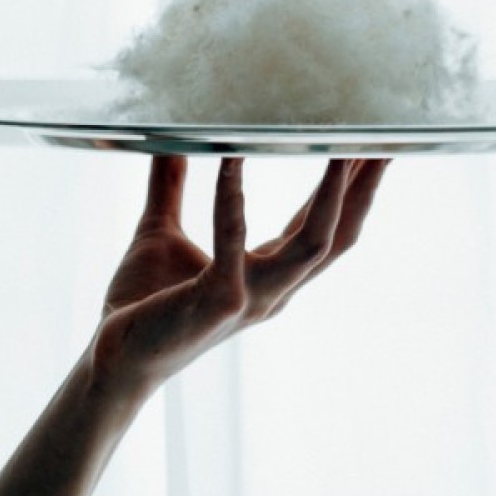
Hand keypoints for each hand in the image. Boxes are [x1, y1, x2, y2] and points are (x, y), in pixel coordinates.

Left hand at [91, 156, 388, 394]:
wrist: (111, 360)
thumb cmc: (141, 303)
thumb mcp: (160, 231)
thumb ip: (171, 184)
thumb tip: (169, 135)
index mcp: (269, 276)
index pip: (325, 226)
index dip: (353, 187)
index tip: (371, 143)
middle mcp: (274, 291)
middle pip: (339, 234)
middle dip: (365, 186)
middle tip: (384, 135)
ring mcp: (252, 299)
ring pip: (314, 243)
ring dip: (331, 191)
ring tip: (336, 142)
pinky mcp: (219, 301)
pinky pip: (234, 242)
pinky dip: (234, 196)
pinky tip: (231, 156)